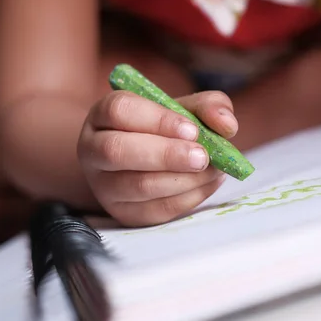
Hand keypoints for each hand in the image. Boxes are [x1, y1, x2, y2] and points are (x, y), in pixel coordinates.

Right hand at [77, 91, 237, 225]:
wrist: (144, 162)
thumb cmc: (165, 130)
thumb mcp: (185, 109)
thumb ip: (208, 107)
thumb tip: (227, 125)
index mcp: (104, 114)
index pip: (120, 110)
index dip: (158, 120)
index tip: (192, 130)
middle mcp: (93, 149)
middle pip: (118, 151)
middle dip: (166, 155)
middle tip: (202, 157)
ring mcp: (104, 185)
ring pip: (137, 185)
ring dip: (183, 179)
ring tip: (214, 170)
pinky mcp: (122, 213)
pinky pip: (154, 211)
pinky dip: (188, 198)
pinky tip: (208, 183)